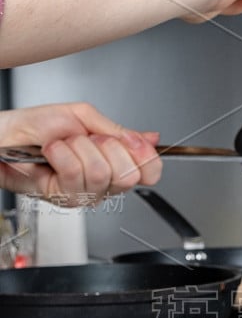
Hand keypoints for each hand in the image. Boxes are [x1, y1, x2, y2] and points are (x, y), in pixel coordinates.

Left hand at [0, 103, 162, 206]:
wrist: (7, 136)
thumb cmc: (38, 127)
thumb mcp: (85, 119)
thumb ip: (119, 131)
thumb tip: (150, 138)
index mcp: (115, 163)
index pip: (150, 172)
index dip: (146, 156)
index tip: (131, 141)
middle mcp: (105, 183)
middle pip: (129, 174)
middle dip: (106, 146)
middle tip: (86, 139)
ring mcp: (86, 193)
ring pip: (101, 173)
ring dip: (79, 148)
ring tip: (63, 145)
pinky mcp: (66, 198)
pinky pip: (77, 174)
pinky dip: (61, 154)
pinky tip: (52, 152)